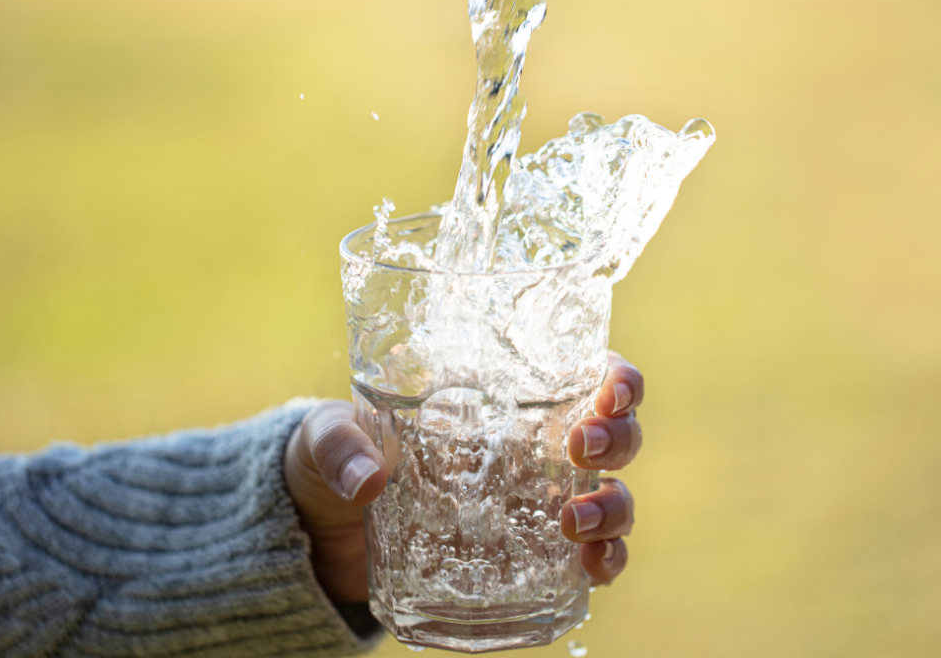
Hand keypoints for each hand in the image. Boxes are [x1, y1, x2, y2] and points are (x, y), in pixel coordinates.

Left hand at [283, 350, 643, 601]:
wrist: (322, 531)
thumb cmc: (337, 458)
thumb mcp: (327, 439)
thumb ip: (341, 446)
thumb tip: (369, 480)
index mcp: (502, 394)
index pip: (584, 371)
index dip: (616, 377)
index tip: (609, 390)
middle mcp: (535, 444)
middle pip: (615, 431)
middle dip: (618, 438)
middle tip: (582, 447)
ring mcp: (538, 501)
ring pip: (614, 494)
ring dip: (614, 507)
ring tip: (575, 522)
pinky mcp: (531, 554)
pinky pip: (592, 557)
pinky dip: (606, 562)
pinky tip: (592, 568)